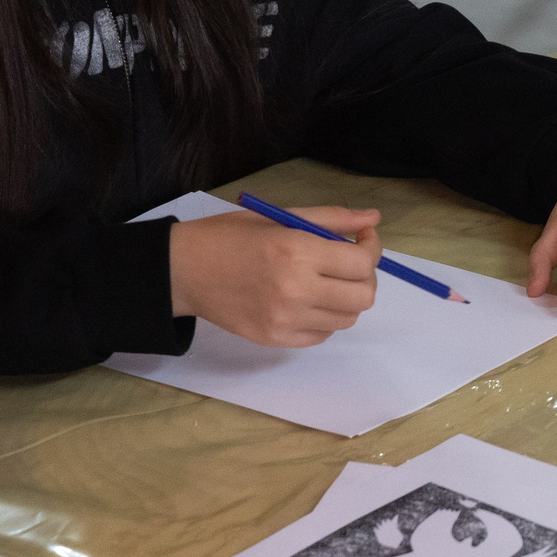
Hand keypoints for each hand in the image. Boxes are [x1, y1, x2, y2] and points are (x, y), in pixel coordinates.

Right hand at [169, 206, 378, 346]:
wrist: (183, 270)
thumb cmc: (230, 236)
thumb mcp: (279, 216)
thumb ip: (331, 219)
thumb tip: (373, 219)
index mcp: (297, 251)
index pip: (362, 262)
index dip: (372, 248)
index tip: (364, 238)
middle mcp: (295, 289)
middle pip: (363, 296)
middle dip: (365, 277)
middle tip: (349, 262)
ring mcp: (285, 320)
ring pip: (347, 319)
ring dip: (346, 298)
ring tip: (327, 281)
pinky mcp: (274, 339)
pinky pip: (322, 335)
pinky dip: (324, 318)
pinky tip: (308, 300)